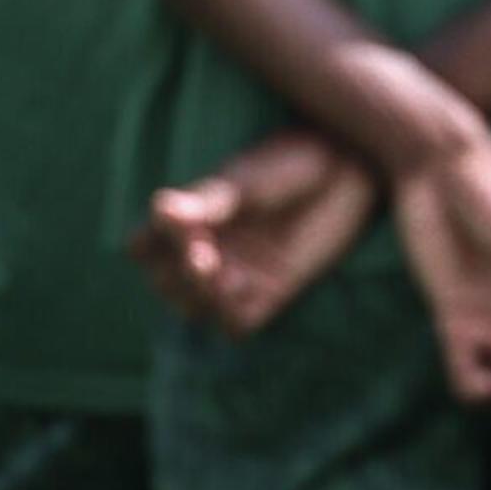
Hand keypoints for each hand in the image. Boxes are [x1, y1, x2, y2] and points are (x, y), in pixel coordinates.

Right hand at [131, 128, 378, 333]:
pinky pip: (237, 323)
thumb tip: (160, 208)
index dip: (148, 241)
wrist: (345, 173)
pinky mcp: (268, 296)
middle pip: (165, 282)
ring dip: (200, 295)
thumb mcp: (244, 182)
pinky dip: (230, 313)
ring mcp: (234, 277)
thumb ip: (206, 204)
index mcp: (188, 222)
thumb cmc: (290, 166)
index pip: (145, 245)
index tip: (167, 223)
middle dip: (175, 272)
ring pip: (195, 307)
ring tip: (218, 274)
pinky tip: (242, 289)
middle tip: (199, 254)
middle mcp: (205, 253)